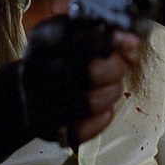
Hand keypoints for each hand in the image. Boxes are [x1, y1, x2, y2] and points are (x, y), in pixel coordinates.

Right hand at [20, 15, 139, 146]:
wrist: (34, 89)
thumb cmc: (63, 57)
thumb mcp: (78, 35)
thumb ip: (106, 34)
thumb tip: (131, 43)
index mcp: (42, 38)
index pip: (74, 34)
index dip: (110, 39)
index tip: (130, 42)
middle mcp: (35, 68)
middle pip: (89, 72)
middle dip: (115, 69)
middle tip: (120, 67)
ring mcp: (37, 101)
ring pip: (89, 103)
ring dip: (111, 94)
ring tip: (112, 87)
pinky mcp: (45, 128)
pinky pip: (81, 131)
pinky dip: (101, 119)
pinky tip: (105, 109)